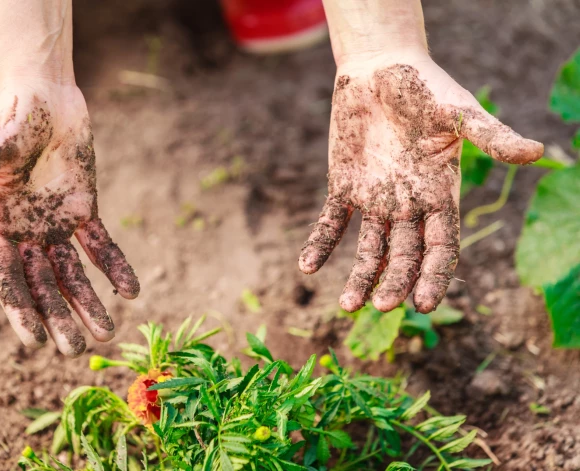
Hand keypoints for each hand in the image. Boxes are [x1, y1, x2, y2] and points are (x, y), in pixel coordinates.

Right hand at [0, 82, 139, 355]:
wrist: (45, 96)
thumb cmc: (9, 121)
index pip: (8, 278)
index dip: (21, 309)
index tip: (36, 342)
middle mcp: (26, 233)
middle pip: (43, 286)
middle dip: (59, 318)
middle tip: (78, 350)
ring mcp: (56, 224)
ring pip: (73, 274)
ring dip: (89, 303)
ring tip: (107, 333)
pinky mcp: (83, 211)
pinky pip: (101, 246)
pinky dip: (114, 268)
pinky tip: (131, 292)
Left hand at [299, 56, 542, 312]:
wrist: (378, 67)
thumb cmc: (424, 86)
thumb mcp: (457, 111)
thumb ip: (491, 135)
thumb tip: (538, 152)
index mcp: (440, 194)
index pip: (440, 247)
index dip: (433, 275)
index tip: (422, 303)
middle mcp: (408, 205)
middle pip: (404, 255)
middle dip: (394, 281)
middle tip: (381, 306)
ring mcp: (375, 200)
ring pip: (370, 248)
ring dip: (360, 276)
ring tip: (347, 304)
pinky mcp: (344, 187)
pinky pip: (331, 222)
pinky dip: (321, 243)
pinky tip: (308, 266)